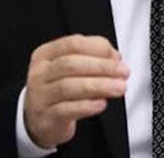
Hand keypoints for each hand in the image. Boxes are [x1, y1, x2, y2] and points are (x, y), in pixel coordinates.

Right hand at [23, 34, 129, 148]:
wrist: (40, 119)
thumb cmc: (61, 88)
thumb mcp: (73, 68)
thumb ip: (93, 58)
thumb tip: (115, 58)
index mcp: (46, 54)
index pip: (73, 44)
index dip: (98, 48)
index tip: (117, 57)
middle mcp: (39, 73)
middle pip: (71, 64)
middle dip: (102, 67)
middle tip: (123, 72)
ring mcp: (40, 96)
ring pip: (68, 87)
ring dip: (99, 86)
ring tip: (119, 88)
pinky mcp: (45, 117)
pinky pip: (66, 110)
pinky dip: (87, 105)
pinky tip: (102, 103)